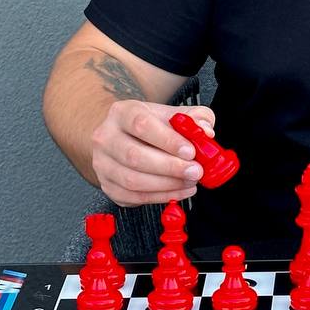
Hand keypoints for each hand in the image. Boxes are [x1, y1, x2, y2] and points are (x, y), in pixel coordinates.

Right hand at [91, 101, 215, 206]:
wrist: (125, 137)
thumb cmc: (153, 126)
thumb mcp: (175, 114)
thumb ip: (196, 118)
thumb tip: (206, 132)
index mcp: (122, 113)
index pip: (141, 125)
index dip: (168, 140)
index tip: (191, 151)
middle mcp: (106, 137)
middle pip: (134, 156)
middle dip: (170, 167)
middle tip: (195, 171)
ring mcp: (102, 164)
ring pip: (133, 180)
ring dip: (167, 185)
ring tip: (190, 181)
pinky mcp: (107, 185)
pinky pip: (134, 197)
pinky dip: (161, 197)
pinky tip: (179, 191)